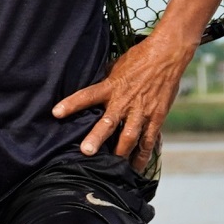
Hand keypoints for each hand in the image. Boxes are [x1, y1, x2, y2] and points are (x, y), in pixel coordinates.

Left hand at [51, 33, 192, 171]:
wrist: (167, 55)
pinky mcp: (156, 117)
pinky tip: (135, 168)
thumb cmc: (139, 57)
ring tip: (111, 168)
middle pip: (108, 123)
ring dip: (120, 153)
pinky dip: (142, 156)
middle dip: (97, 138)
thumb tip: (89, 84)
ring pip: (129, 137)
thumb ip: (104, 80)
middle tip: (86, 152)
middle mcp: (124, 101)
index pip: (87, 95)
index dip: (71, 104)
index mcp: (111, 86)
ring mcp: (141, 111)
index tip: (56, 113)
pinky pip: (148, 140)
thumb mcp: (116, 66)